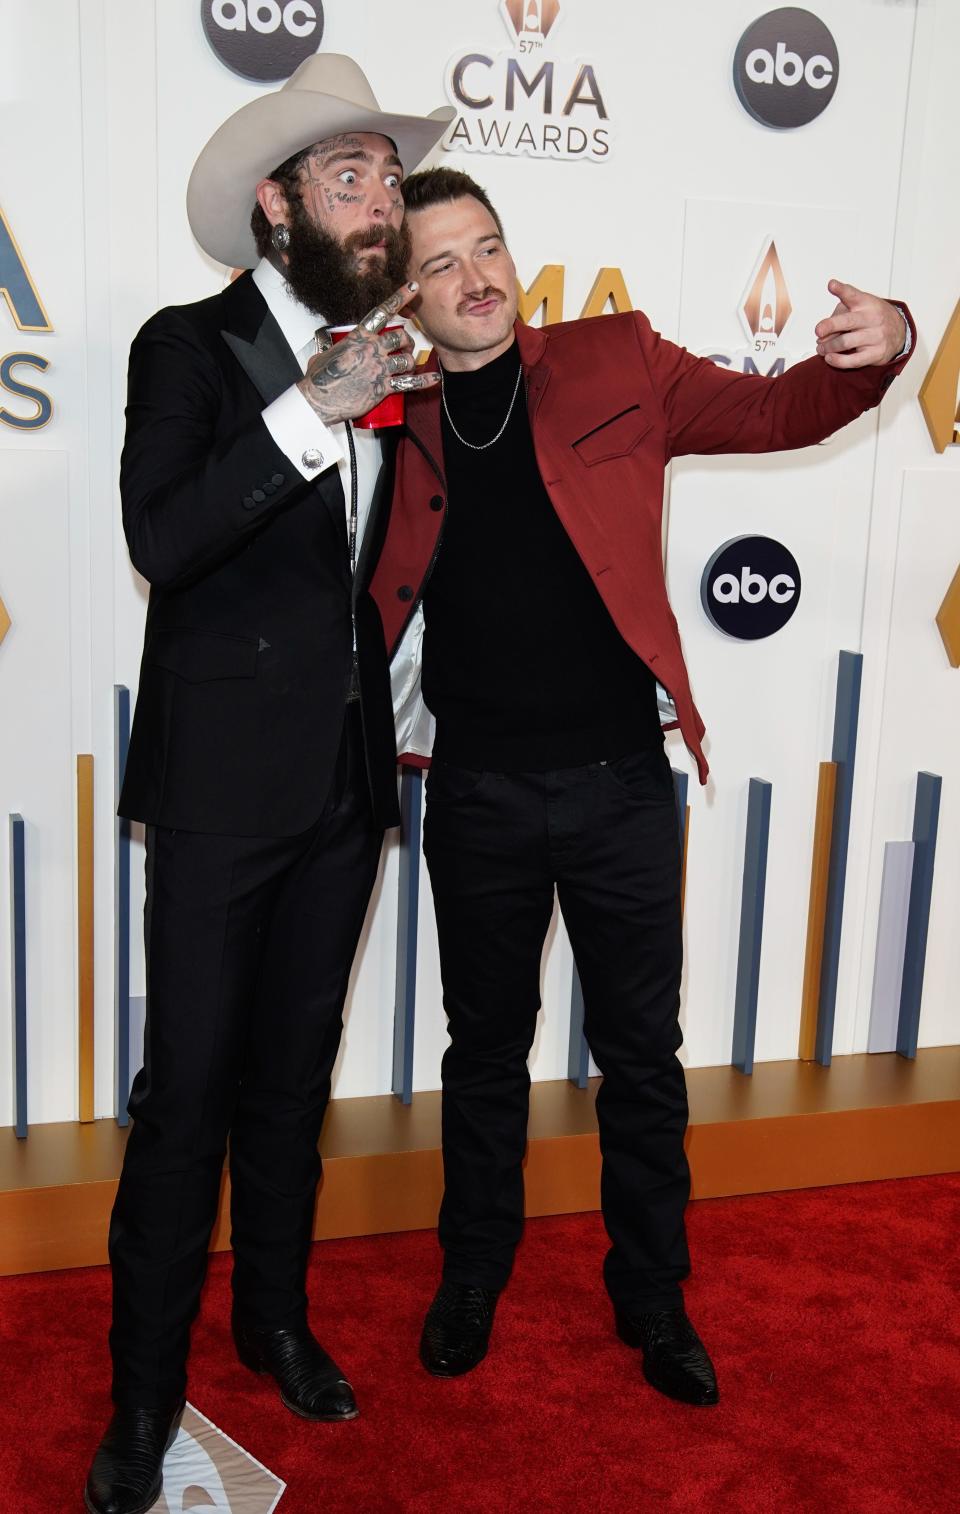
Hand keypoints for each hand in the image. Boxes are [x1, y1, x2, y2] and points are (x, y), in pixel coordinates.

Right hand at [297, 282, 438, 423]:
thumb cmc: (319, 379)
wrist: (319, 400)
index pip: (383, 312)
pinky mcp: (383, 387)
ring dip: (410, 362)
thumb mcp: (324, 354)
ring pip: (407, 359)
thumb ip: (336, 349)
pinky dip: (424, 381)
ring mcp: (379, 368)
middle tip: (405, 347)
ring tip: (408, 366)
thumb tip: (333, 352)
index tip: (413, 287)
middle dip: (407, 341)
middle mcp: (372, 350)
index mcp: (358, 337)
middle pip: (400, 337)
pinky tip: (433, 378)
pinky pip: (409, 383)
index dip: (400, 297)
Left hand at [815, 281, 905, 368]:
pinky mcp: (876, 353)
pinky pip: (854, 361)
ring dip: (828, 347)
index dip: (841, 290)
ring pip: (846, 342)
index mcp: (866, 303)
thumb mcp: (858, 307)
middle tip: (818, 331)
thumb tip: (821, 337)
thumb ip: (838, 316)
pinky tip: (829, 358)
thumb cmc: (871, 318)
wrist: (899, 331)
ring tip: (821, 348)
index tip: (832, 285)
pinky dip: (838, 361)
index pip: (853, 295)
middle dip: (830, 326)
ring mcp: (875, 336)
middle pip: (848, 321)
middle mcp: (872, 318)